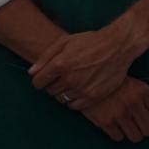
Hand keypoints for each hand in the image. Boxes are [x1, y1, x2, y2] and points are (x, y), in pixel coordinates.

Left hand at [30, 19, 147, 106]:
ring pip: (61, 99)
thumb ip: (45, 57)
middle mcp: (69, 79)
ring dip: (63, 92)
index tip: (44, 78)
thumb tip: (32, 73)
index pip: (38, 82)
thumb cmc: (90, 42)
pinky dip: (73, 101)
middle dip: (52, 85)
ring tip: (72, 82)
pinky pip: (74, 106)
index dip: (39, 80)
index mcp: (60, 64)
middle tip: (62, 77)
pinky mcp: (93, 97)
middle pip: (50, 91)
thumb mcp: (65, 42)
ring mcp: (82, 89)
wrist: (117, 46)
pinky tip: (79, 90)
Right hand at [77, 77, 148, 142]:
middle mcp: (133, 103)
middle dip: (145, 130)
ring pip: (136, 137)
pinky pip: (119, 138)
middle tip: (138, 125)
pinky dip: (117, 133)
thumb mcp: (134, 84)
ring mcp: (119, 113)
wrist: (85, 79)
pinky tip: (113, 124)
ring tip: (126, 125)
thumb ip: (146, 100)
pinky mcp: (106, 122)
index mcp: (143, 92)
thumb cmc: (113, 84)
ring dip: (132, 133)